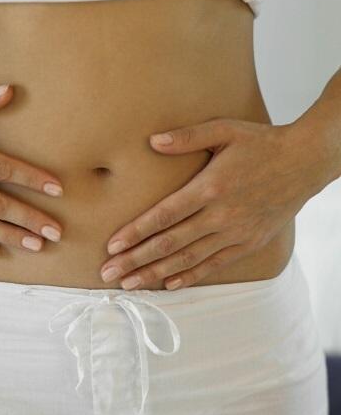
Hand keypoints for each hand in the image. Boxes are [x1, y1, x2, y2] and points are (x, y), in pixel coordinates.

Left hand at [99, 117, 330, 289]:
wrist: (305, 162)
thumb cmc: (261, 143)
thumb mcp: (225, 130)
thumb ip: (187, 137)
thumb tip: (152, 141)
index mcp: (209, 188)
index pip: (163, 216)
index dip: (135, 232)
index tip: (112, 246)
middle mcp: (220, 215)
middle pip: (169, 243)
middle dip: (136, 260)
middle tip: (108, 273)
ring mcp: (235, 233)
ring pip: (188, 259)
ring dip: (156, 274)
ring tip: (130, 284)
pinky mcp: (249, 243)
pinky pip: (215, 264)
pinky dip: (191, 276)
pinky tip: (169, 285)